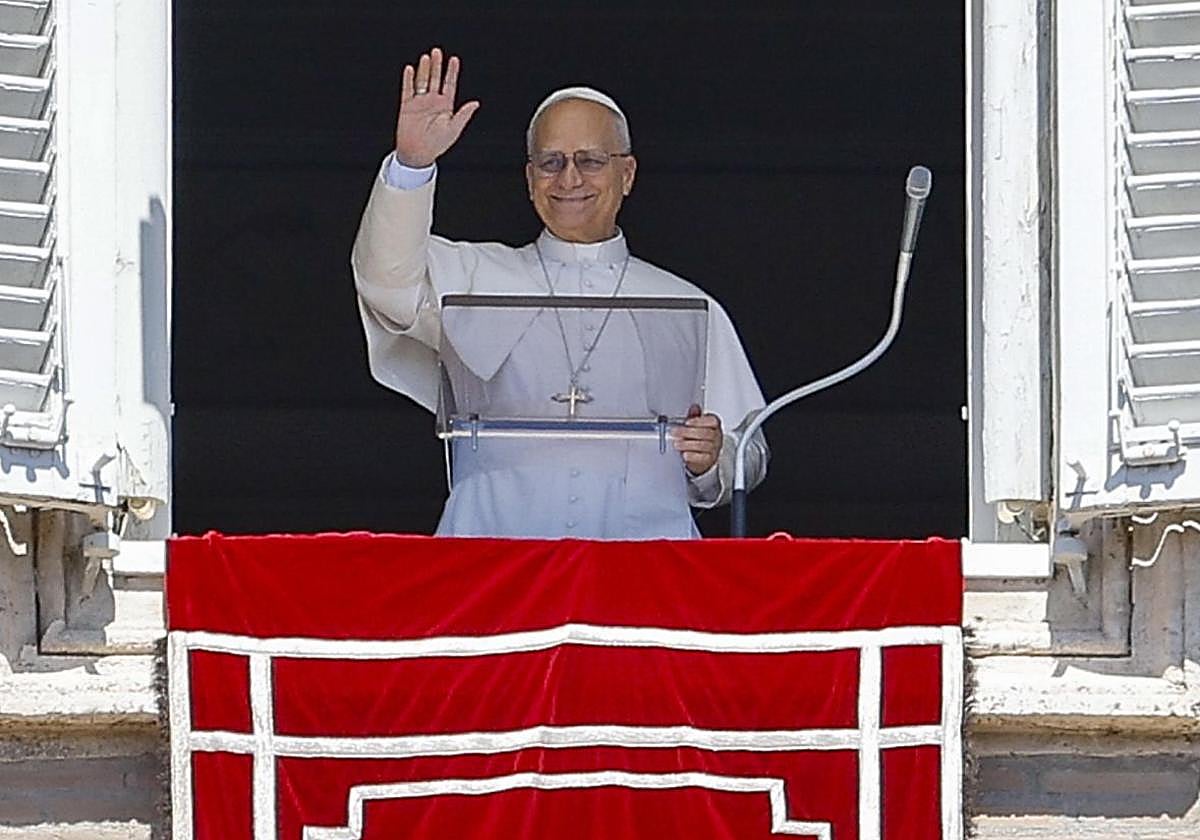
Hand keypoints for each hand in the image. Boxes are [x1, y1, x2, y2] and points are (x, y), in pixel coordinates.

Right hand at [395, 47, 480, 167]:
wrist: (418, 153)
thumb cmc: (437, 144)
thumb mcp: (454, 129)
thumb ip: (464, 115)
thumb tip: (476, 103)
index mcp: (445, 106)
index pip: (449, 84)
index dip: (452, 72)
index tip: (454, 59)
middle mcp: (433, 102)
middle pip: (435, 79)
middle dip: (437, 65)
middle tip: (437, 51)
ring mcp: (420, 102)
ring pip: (422, 81)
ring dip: (425, 70)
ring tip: (427, 57)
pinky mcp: (407, 106)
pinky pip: (407, 89)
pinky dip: (408, 79)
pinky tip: (410, 69)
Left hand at [673, 404, 722, 475]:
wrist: (701, 457)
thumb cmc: (699, 439)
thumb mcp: (696, 425)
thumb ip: (694, 417)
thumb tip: (694, 407)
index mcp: (715, 425)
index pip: (712, 421)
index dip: (699, 421)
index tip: (687, 422)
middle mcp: (717, 436)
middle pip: (706, 433)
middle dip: (688, 432)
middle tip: (675, 432)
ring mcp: (715, 449)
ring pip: (703, 445)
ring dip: (687, 444)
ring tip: (677, 444)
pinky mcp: (710, 460)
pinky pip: (703, 458)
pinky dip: (692, 456)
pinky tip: (685, 454)